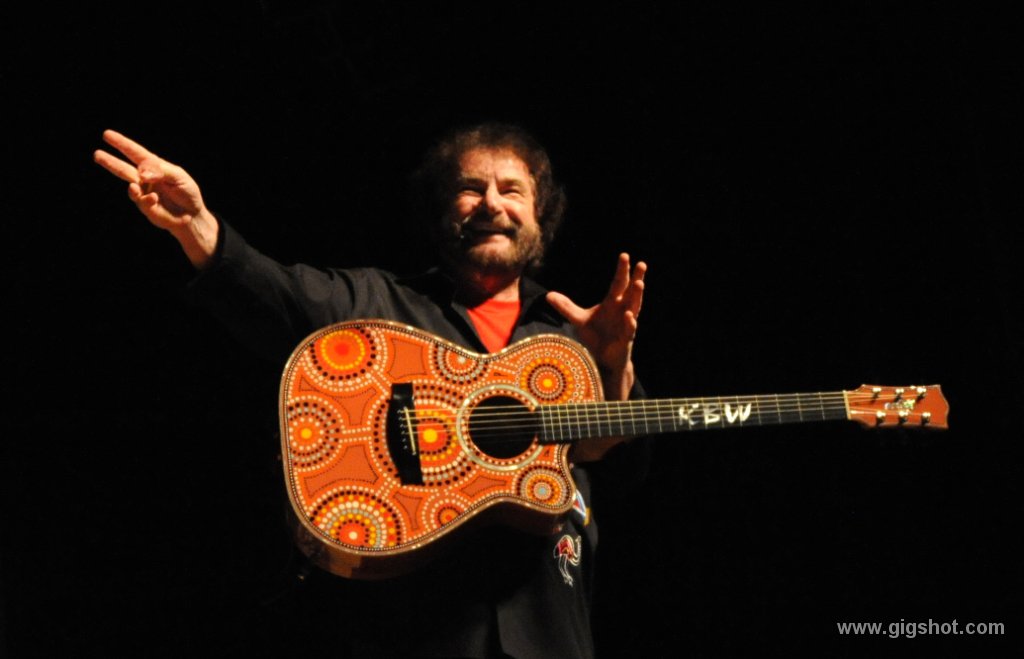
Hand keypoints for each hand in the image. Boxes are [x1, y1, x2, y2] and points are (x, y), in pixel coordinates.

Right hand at [94, 129, 217, 267]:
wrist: (193, 215)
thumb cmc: (188, 193)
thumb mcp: (179, 177)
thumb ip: (160, 171)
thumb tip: (141, 173)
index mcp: (154, 166)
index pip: (135, 153)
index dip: (122, 144)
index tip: (107, 135)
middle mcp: (145, 179)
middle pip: (124, 168)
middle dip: (110, 162)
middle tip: (96, 154)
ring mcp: (144, 193)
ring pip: (129, 186)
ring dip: (132, 189)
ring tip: (134, 186)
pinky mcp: (145, 207)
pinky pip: (141, 201)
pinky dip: (147, 199)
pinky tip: (155, 199)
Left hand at [546, 253, 646, 400]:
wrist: (602, 359)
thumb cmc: (595, 336)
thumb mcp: (579, 319)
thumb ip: (566, 307)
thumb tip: (548, 295)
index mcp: (613, 303)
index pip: (618, 283)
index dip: (622, 270)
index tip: (625, 255)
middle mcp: (623, 310)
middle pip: (631, 291)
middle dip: (635, 277)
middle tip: (641, 264)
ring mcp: (627, 324)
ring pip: (634, 307)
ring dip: (637, 295)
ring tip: (639, 283)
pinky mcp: (626, 339)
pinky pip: (630, 329)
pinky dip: (630, 322)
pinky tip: (629, 315)